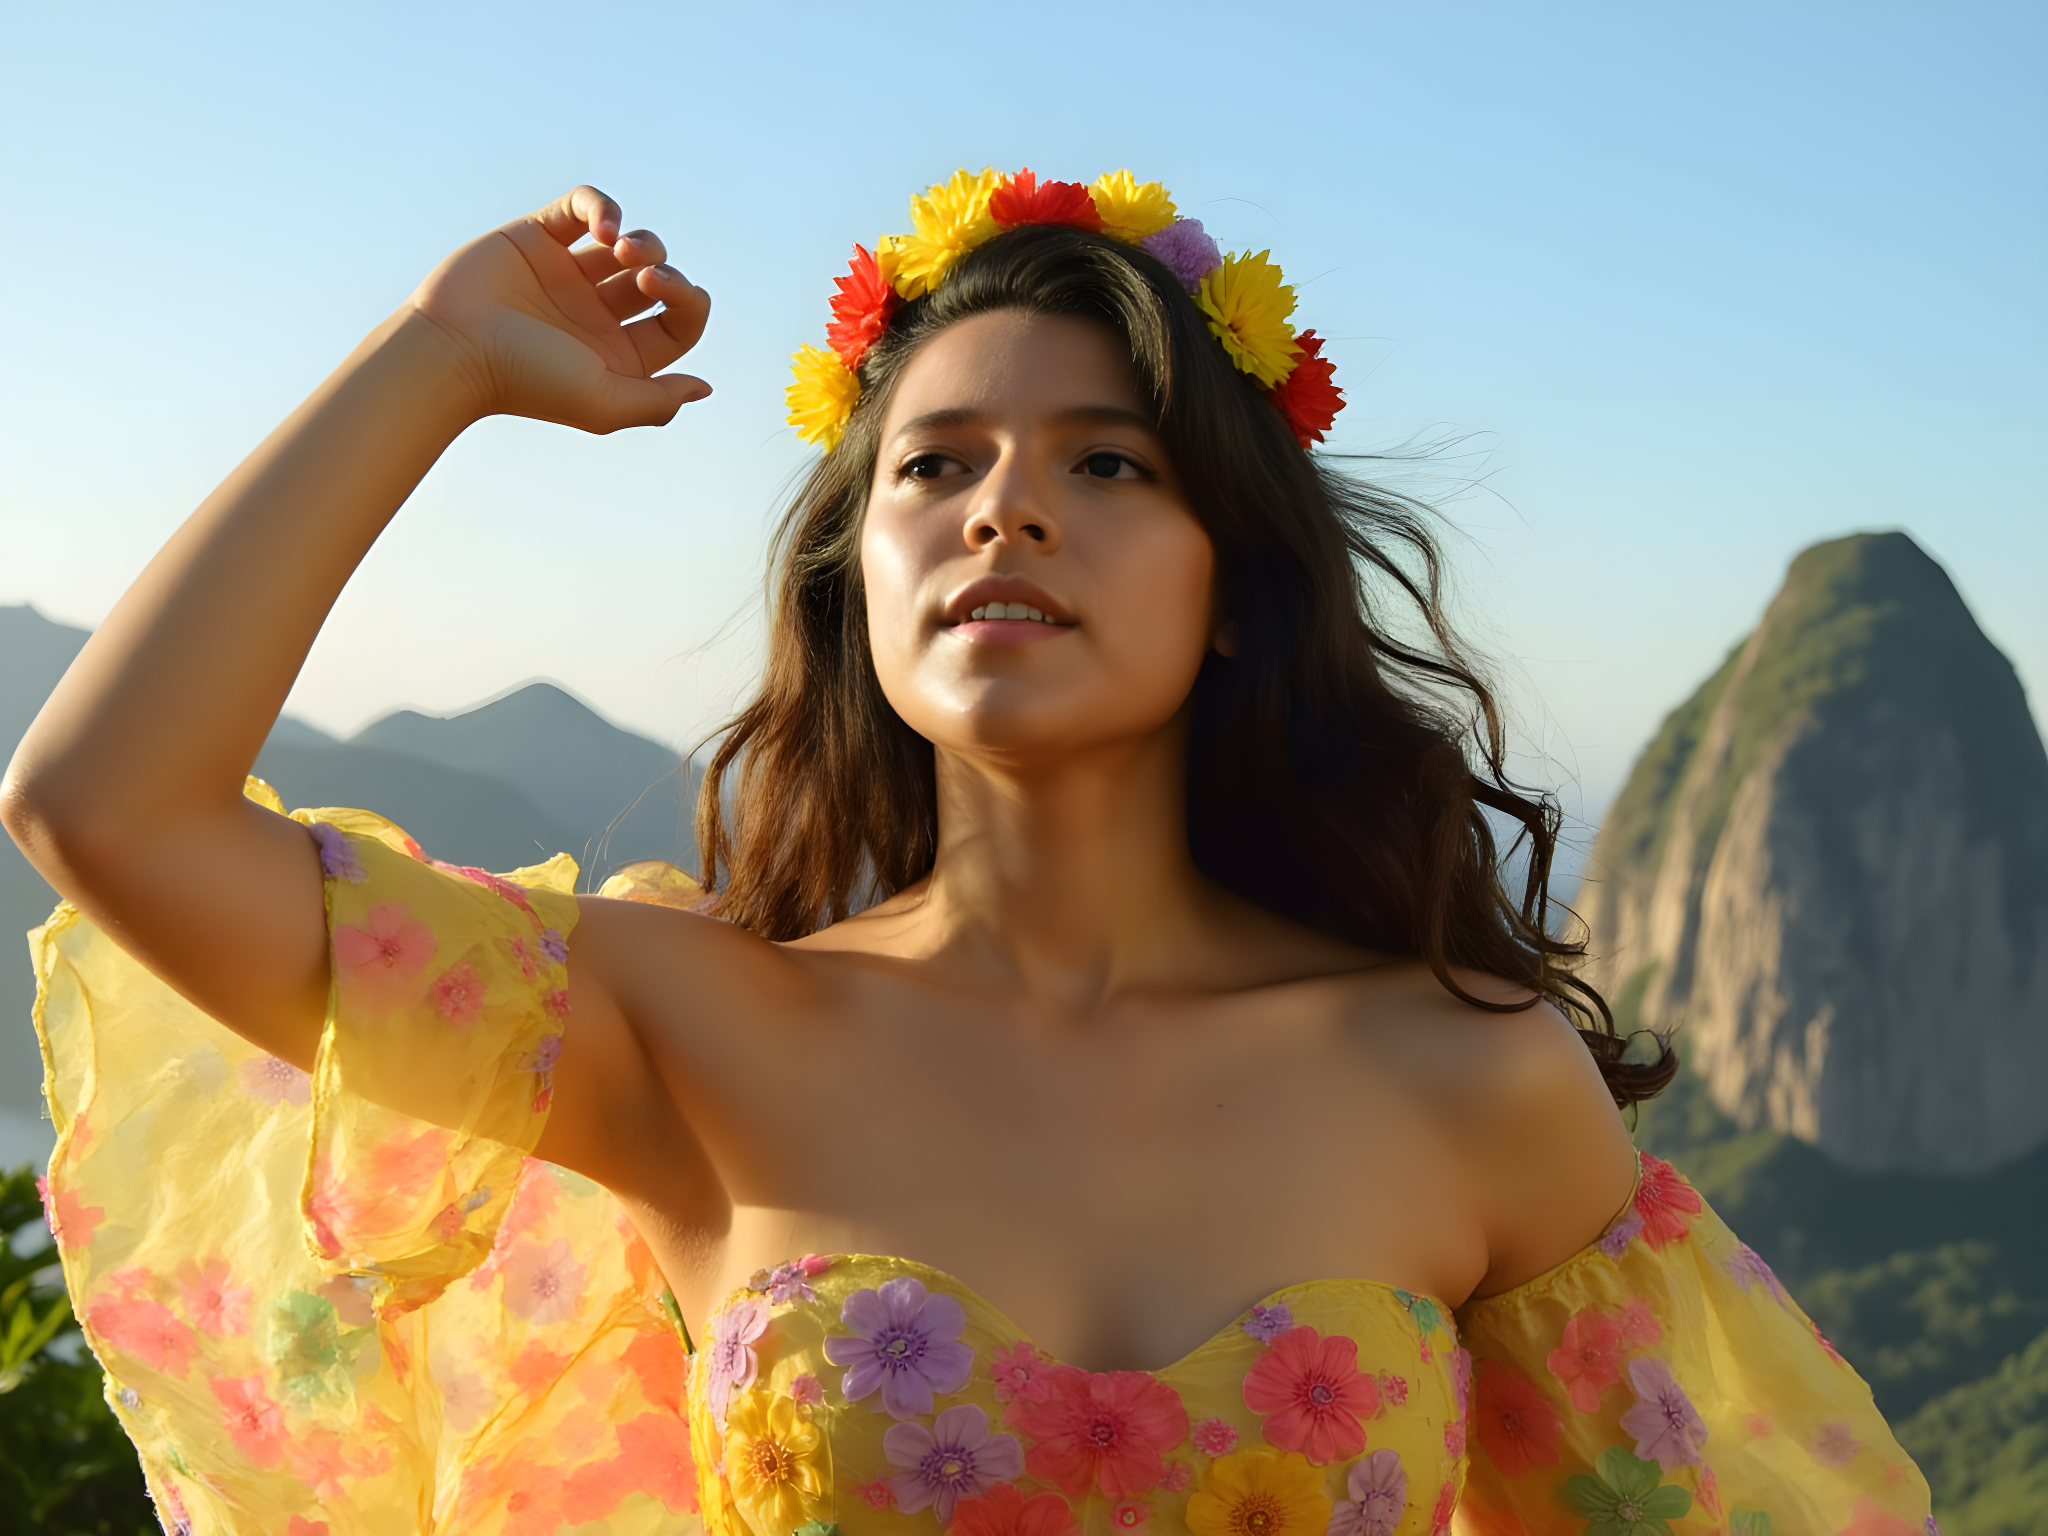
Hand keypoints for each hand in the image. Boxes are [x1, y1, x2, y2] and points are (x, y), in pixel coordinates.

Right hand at [407, 185, 712, 433]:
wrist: (454, 348)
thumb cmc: (526, 381)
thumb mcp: (604, 404)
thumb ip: (657, 402)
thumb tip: (703, 388)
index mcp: (619, 355)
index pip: (679, 323)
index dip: (689, 301)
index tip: (670, 293)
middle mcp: (598, 315)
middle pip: (659, 281)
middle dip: (666, 272)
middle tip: (646, 276)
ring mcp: (569, 274)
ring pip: (630, 242)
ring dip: (643, 241)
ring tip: (622, 249)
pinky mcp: (539, 236)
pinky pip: (583, 207)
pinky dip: (603, 206)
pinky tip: (604, 225)